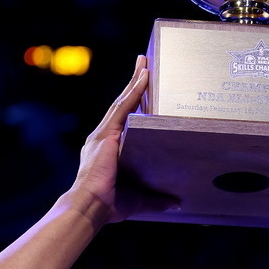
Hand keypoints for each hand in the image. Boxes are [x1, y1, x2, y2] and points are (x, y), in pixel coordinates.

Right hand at [74, 55, 179, 222]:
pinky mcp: (107, 133)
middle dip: (133, 84)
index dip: (132, 103)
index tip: (141, 87)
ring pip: (122, 101)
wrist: (91, 206)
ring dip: (135, 80)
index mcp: (108, 150)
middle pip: (122, 104)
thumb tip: (176, 203)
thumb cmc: (109, 205)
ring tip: (144, 62)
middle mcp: (103, 137)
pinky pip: (124, 107)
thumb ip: (157, 199)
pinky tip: (144, 76)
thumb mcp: (139, 200)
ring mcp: (103, 133)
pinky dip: (135, 91)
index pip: (123, 121)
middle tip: (144, 63)